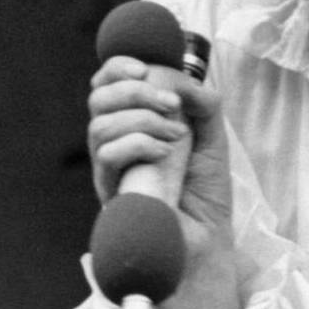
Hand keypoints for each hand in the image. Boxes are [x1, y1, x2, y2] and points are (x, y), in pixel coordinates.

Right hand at [89, 65, 231, 253]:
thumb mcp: (211, 136)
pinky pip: (109, 156)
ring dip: (142, 120)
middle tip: (171, 106)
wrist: (206, 239)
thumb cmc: (205, 192)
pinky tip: (164, 154)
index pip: (105, 86)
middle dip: (135, 92)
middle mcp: (113, 145)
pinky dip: (140, 145)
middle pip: (97, 100)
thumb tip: (175, 78)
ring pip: (99, 126)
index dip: (116, 69)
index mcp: (130, 125)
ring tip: (175, 135)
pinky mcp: (111, 193)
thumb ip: (200, 101)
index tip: (144, 68)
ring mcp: (109, 170)